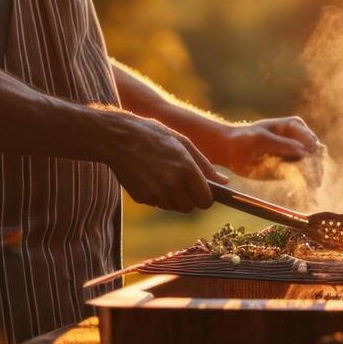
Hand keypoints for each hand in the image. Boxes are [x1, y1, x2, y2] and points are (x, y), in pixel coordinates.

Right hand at [100, 112, 228, 213]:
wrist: (117, 137)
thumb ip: (205, 165)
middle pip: (190, 207)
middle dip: (189, 198)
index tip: (202, 191)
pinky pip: (157, 203)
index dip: (205, 197)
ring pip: (173, 207)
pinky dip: (157, 195)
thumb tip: (224, 182)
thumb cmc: (154, 135)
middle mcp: (172, 184)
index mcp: (186, 168)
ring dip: (173, 197)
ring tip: (163, 174)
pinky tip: (150, 177)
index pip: (206, 201)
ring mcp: (155, 193)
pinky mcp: (142, 197)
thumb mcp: (183, 143)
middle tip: (180, 180)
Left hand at [210, 117, 322, 186]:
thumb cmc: (243, 139)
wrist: (230, 150)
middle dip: (316, 171)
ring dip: (312, 180)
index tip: (310, 172)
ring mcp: (297, 154)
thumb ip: (282, 145)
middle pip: (316, 156)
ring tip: (310, 191)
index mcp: (295, 126)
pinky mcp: (291, 168)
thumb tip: (305, 152)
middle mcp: (299, 139)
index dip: (313, 157)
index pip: (311, 142)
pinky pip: (303, 178)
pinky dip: (305, 185)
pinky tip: (305, 193)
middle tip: (313, 186)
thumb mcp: (261, 139)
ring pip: (312, 168)